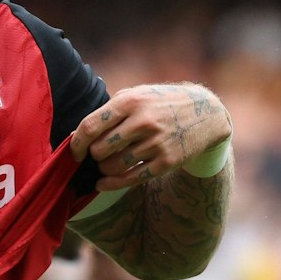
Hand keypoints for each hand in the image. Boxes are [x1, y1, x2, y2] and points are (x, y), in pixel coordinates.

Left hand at [70, 83, 231, 192]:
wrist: (206, 114)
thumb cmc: (161, 103)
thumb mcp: (137, 94)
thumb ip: (109, 111)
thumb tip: (76, 134)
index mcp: (131, 101)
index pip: (91, 126)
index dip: (77, 143)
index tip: (75, 151)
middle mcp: (143, 121)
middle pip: (100, 149)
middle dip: (93, 156)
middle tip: (96, 155)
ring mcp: (156, 143)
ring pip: (113, 166)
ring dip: (104, 169)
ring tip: (105, 164)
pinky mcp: (166, 162)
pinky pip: (131, 179)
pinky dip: (111, 184)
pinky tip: (103, 184)